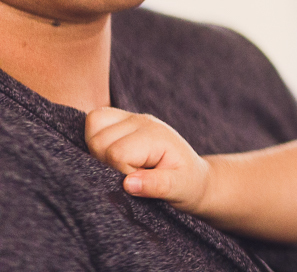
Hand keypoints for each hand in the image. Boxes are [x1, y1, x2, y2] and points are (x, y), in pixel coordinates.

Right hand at [85, 106, 210, 211]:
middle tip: (130, 172)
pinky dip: (95, 138)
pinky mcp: (123, 121)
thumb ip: (156, 186)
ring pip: (92, 125)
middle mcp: (141, 121)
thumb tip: (128, 184)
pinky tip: (113, 154)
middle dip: (106, 163)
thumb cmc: (187, 183)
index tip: (138, 181)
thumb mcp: (179, 188)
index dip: (121, 173)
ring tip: (123, 163)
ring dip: (99, 151)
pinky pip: (94, 121)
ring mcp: (131, 118)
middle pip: (98, 140)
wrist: (194, 176)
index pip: (116, 153)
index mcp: (155, 136)